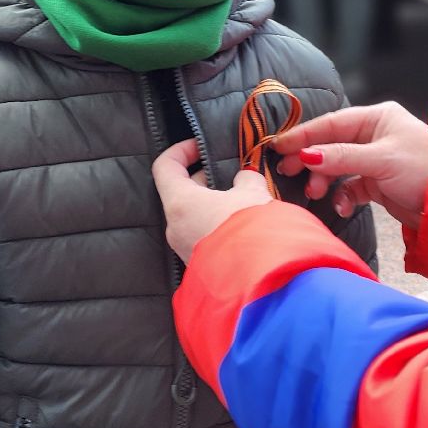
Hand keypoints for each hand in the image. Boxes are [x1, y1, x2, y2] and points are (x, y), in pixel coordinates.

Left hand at [151, 139, 273, 263]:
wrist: (263, 282)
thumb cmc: (253, 231)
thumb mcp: (254, 195)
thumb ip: (246, 179)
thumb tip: (245, 176)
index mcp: (180, 203)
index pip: (164, 167)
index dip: (180, 150)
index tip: (200, 145)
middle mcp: (175, 227)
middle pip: (179, 192)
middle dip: (203, 178)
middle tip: (229, 172)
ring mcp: (183, 248)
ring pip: (191, 214)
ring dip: (211, 202)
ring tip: (241, 198)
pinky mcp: (197, 264)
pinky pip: (200, 234)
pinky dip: (214, 222)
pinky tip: (240, 222)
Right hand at [272, 102, 427, 226]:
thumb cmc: (424, 169)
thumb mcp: (381, 160)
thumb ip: (342, 157)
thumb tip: (307, 154)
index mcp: (377, 118)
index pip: (331, 123)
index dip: (304, 134)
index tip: (279, 146)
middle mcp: (374, 136)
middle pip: (330, 144)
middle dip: (310, 159)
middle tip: (289, 171)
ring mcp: (374, 160)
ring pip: (337, 168)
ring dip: (324, 180)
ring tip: (315, 192)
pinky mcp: (377, 184)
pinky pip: (350, 188)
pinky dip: (342, 197)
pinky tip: (342, 207)